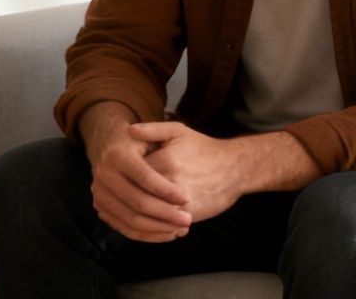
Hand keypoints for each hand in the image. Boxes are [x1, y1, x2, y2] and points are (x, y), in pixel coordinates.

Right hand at [83, 110, 191, 241]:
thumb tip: (146, 136)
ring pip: (131, 220)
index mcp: (117, 155)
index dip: (167, 190)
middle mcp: (104, 175)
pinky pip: (125, 228)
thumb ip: (156, 130)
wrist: (112, 150)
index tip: (186, 198)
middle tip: (187, 220)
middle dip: (165, 214)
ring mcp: (100, 194)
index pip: (145, 177)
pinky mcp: (101, 208)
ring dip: (159, 228)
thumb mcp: (149, 132)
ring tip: (181, 229)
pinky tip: (167, 234)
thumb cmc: (138, 143)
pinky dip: (148, 235)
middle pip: (137, 202)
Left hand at [128, 122, 244, 226]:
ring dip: (135, 213)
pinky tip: (144, 218)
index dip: (124, 174)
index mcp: (164, 161)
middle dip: (126, 195)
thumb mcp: (179, 131)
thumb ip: (153, 129)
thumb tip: (129, 130)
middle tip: (121, 192)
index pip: (131, 173)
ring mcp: (179, 203)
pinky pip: (162, 225)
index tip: (122, 174)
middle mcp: (170, 184)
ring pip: (147, 213)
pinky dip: (151, 224)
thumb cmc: (203, 149)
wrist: (234, 169)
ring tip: (129, 207)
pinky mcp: (188, 217)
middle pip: (136, 195)